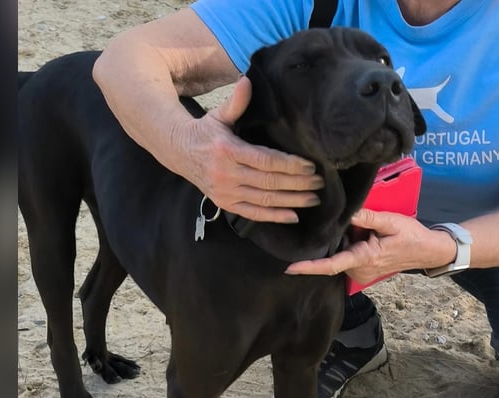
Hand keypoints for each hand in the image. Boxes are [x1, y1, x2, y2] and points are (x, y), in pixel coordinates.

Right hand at [174, 76, 323, 222]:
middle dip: (298, 184)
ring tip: (313, 199)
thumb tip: (247, 80)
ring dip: (292, 201)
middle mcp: (226, 174)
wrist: (179, 152)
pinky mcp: (225, 204)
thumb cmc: (205, 132)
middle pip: (269, 182)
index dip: (290, 165)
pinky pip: (253, 213)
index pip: (266, 161)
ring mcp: (226, 192)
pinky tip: (293, 216)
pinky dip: (274, 216)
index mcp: (228, 150)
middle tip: (320, 182)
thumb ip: (236, 101)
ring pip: (264, 199)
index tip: (311, 166)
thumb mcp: (218, 115)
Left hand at [285, 209, 457, 282]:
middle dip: (334, 240)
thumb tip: (345, 213)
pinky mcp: (364, 271)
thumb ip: (366, 217)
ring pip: (342, 256)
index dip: (309, 267)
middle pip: (334, 255)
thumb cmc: (411, 235)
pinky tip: (362, 234)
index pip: (331, 265)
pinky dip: (350, 245)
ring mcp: (362, 273)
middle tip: (351, 224)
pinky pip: (349, 257)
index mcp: (364, 258)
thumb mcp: (390, 221)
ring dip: (345, 241)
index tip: (290, 267)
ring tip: (364, 228)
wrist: (428, 251)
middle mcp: (360, 270)